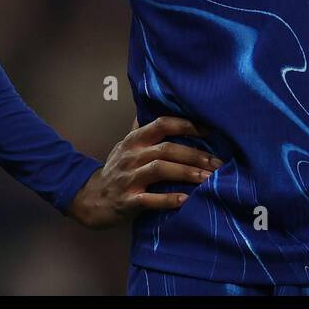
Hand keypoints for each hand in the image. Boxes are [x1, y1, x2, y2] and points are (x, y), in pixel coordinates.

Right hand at [68, 116, 221, 228]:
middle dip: (195, 155)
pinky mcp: (127, 201)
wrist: (90, 199)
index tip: (210, 130)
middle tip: (219, 163)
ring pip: (160, 170)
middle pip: (166, 149)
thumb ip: (141, 129)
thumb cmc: (115, 170)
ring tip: (209, 179)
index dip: (186, 125)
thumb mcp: (125, 146)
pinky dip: (169, 199)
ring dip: (187, 173)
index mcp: (134, 140)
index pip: (161, 124)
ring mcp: (128, 178)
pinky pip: (150, 199)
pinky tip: (187, 200)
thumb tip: (152, 107)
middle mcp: (131, 155)